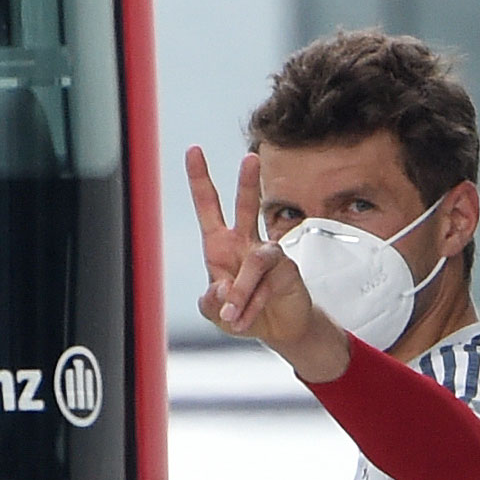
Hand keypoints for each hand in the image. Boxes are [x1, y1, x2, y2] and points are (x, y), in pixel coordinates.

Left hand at [185, 146, 348, 381]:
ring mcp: (268, 254)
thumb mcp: (215, 313)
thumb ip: (210, 303)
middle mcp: (245, 242)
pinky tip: (246, 320)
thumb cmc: (242, 313)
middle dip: (248, 182)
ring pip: (254, 261)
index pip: (209, 206)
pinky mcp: (286, 270)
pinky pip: (266, 283)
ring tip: (232, 316)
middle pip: (247, 206)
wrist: (277, 330)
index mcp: (220, 245)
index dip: (200, 179)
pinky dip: (253, 304)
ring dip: (241, 292)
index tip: (193, 150)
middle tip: (251, 158)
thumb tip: (221, 289)